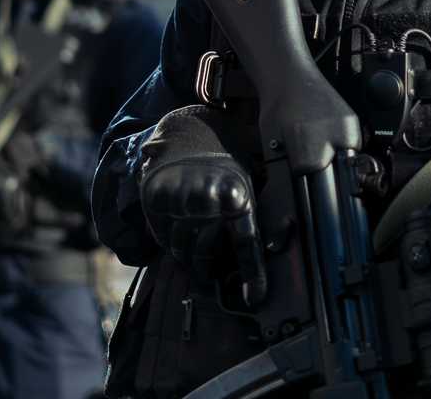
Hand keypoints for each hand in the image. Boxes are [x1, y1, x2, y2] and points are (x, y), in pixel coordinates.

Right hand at [140, 151, 266, 303]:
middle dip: (207, 268)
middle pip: (205, 255)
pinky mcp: (156, 199)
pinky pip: (160, 237)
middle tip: (208, 271)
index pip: (246, 245)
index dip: (252, 276)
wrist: (191, 130)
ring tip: (192, 239)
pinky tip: (177, 225)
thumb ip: (250, 217)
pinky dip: (167, 239)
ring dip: (185, 254)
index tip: (254, 299)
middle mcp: (208, 199)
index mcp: (238, 195)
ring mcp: (179, 200)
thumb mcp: (249, 183)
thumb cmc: (225, 163)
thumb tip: (273, 250)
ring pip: (179, 249)